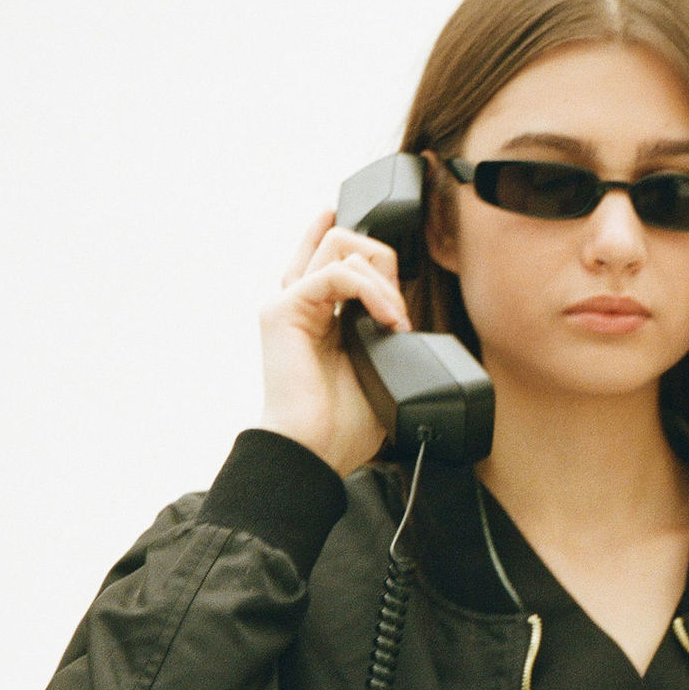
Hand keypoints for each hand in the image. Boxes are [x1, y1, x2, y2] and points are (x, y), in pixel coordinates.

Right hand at [259, 208, 411, 475]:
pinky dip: (370, 290)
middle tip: (396, 313)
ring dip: (382, 279)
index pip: (327, 256)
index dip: (346, 239)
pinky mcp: (283, 310)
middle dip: (383, 263)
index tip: (361, 238)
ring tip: (393, 321)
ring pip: (340, 246)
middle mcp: (297, 303)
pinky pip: (335, 273)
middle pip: (341, 242)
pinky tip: (386, 319)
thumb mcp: (376, 370)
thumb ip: (383, 338)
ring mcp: (288, 303)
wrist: (314, 452)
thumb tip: (405, 327)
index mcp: (314, 316)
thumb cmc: (341, 425)